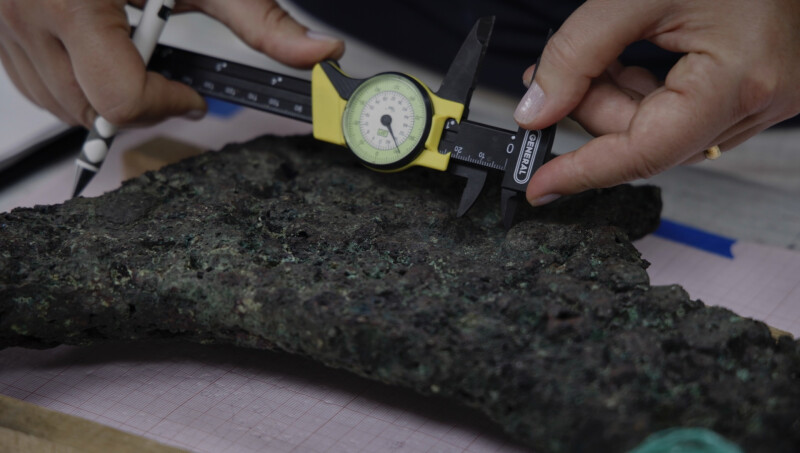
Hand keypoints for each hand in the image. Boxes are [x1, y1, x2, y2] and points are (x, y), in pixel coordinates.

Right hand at [0, 0, 343, 127]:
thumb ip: (260, 19)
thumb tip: (317, 53)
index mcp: (74, 3)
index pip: (121, 100)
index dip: (166, 104)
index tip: (189, 94)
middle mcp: (28, 15)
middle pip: (88, 113)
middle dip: (139, 108)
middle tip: (167, 81)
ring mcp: (5, 23)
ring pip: (57, 104)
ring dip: (103, 100)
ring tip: (131, 58)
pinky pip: (32, 80)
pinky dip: (69, 81)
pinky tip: (97, 51)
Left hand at [513, 0, 799, 205]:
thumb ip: (577, 53)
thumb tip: (537, 110)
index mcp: (738, 82)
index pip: (643, 154)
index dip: (583, 172)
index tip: (541, 186)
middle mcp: (757, 102)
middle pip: (646, 141)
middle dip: (591, 110)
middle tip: (550, 78)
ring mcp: (761, 99)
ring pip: (661, 130)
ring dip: (614, 99)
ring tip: (590, 56)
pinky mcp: (755, 89)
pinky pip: (683, 113)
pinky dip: (643, 93)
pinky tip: (622, 60)